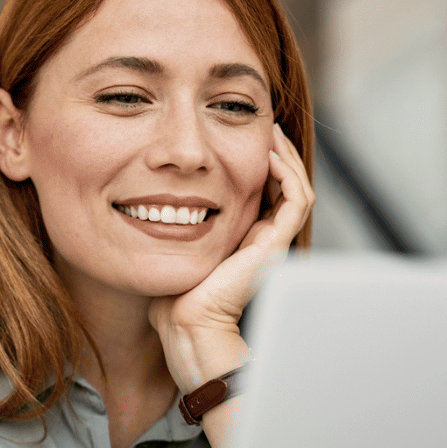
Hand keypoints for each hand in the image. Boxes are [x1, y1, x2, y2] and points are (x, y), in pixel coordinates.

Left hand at [149, 123, 314, 391]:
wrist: (185, 323)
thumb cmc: (172, 294)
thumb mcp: (173, 245)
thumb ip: (173, 225)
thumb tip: (150, 199)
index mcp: (244, 241)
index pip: (263, 193)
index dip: (257, 163)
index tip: (243, 137)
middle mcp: (263, 240)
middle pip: (284, 187)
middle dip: (275, 152)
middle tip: (263, 124)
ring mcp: (273, 243)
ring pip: (296, 189)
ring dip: (286, 157)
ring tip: (270, 131)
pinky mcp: (275, 245)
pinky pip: (296, 201)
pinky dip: (287, 174)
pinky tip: (269, 154)